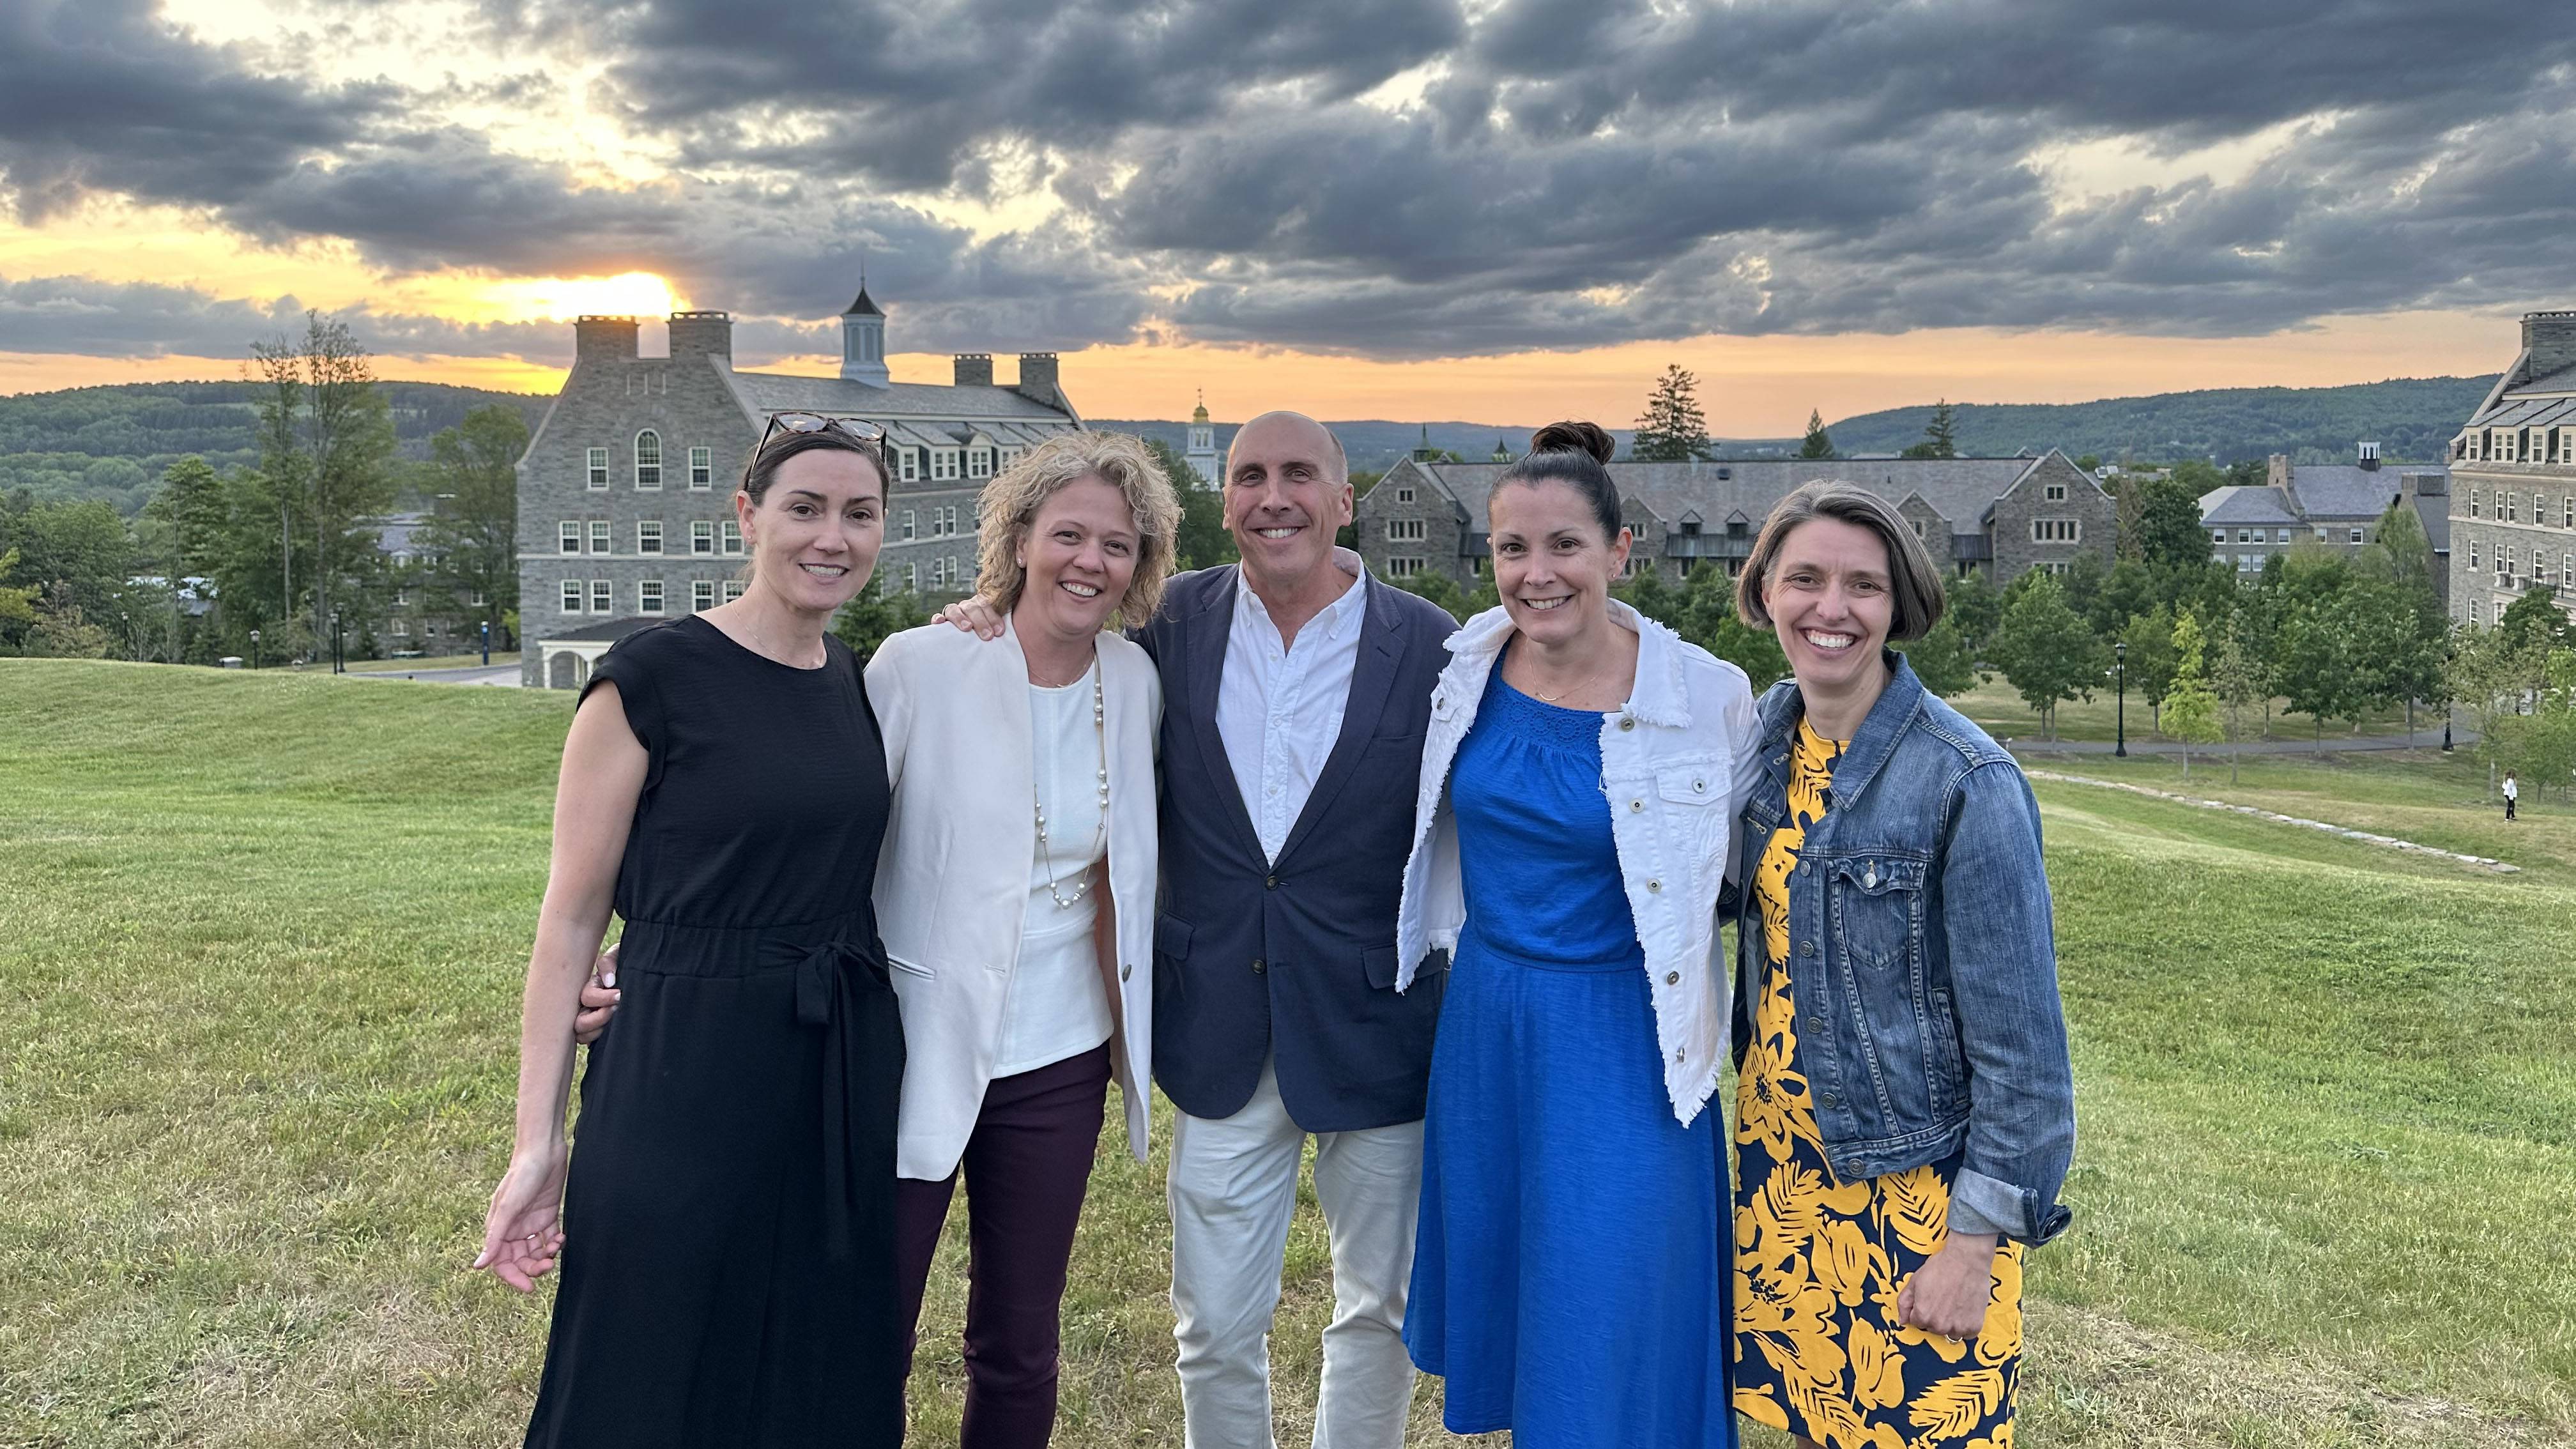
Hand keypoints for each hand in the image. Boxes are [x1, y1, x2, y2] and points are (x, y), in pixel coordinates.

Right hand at [474, 1143, 569, 1291]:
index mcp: (499, 1229)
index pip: (502, 1262)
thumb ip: (495, 1238)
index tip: (529, 1288)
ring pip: (536, 1251)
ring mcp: (530, 1222)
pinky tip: (561, 1238)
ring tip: (555, 1248)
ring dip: (546, 1255)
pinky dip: (556, 1243)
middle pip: (521, 1260)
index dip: (513, 1277)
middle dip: (534, 1267)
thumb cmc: (521, 1177)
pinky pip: (550, 1238)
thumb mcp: (508, 1208)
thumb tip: (478, 1266)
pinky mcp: (547, 1214)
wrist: (543, 1152)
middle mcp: (513, 1229)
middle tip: (547, 1266)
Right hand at [572, 943, 619, 1044]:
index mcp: (590, 988)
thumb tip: (608, 982)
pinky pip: (593, 1043)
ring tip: (616, 1020)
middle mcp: (587, 1006)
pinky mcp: (601, 1032)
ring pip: (582, 1036)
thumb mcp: (618, 956)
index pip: (586, 998)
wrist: (642, 973)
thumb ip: (608, 963)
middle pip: (579, 1023)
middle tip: (617, 1009)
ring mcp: (592, 1020)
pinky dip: (601, 1040)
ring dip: (599, 1030)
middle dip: (599, 1018)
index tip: (620, 995)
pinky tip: (615, 1031)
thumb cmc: (627, 963)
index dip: (602, 998)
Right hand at [932, 597, 1006, 638]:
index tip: (999, 632)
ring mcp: (954, 612)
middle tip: (988, 636)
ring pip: (954, 609)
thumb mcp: (995, 630)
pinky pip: (938, 616)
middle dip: (981, 621)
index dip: (993, 618)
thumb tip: (1014, 636)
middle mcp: (967, 607)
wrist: (967, 641)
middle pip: (972, 608)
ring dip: (961, 618)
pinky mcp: (941, 620)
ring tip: (967, 628)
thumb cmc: (987, 635)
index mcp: (981, 605)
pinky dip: (938, 618)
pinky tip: (940, 623)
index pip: (987, 606)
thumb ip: (1001, 629)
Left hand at [1897, 1232, 1998, 1339]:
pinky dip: (1966, 1324)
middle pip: (1933, 1328)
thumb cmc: (1942, 1268)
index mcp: (1923, 1315)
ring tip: (1954, 1303)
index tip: (1930, 1299)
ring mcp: (1958, 1328)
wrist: (1966, 1260)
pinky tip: (1964, 1309)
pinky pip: (1967, 1333)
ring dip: (1951, 1323)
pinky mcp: (1974, 1326)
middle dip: (1936, 1316)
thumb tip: (1902, 1320)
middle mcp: (1940, 1326)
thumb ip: (1904, 1303)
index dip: (1922, 1309)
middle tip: (1943, 1298)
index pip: (1916, 1322)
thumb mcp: (1914, 1282)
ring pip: (1950, 1332)